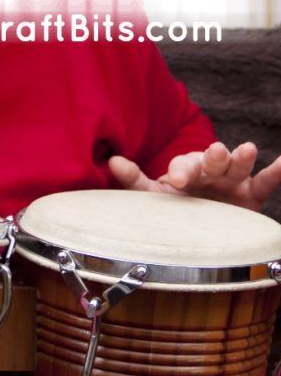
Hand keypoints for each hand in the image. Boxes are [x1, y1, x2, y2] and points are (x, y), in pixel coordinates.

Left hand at [108, 141, 280, 210]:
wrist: (196, 226)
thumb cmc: (172, 207)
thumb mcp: (152, 195)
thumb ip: (134, 180)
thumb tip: (112, 161)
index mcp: (186, 170)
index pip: (184, 165)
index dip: (182, 170)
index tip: (178, 178)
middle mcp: (210, 172)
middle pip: (212, 161)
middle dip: (213, 158)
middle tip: (215, 152)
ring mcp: (232, 183)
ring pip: (238, 168)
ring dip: (242, 158)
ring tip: (247, 149)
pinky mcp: (251, 197)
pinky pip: (266, 183)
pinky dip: (276, 172)